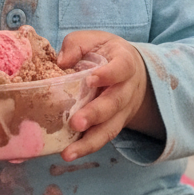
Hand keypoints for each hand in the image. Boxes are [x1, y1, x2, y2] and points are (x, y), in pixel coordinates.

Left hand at [57, 31, 163, 159]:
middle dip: (95, 114)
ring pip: (109, 128)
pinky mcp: (111, 125)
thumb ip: (77, 45)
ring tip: (69, 152)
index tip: (91, 79)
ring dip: (89, 142)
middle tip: (76, 122)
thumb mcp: (95, 40)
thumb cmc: (107, 53)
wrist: (132, 72)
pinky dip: (85, 148)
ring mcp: (120, 111)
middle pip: (114, 104)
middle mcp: (126, 90)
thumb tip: (61, 61)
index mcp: (124, 64)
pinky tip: (68, 153)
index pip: (120, 69)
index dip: (108, 74)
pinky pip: (101, 138)